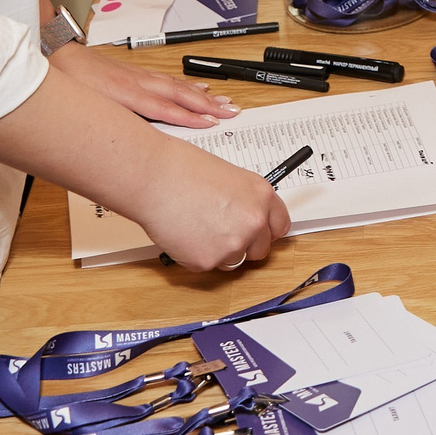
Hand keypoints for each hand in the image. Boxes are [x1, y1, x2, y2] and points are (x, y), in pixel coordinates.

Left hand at [45, 42, 236, 128]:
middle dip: (207, 104)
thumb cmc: (68, 85)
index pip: (165, 109)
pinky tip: (197, 85)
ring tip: (223, 101)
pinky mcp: (136, 72)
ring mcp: (139, 77)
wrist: (57, 56)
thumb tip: (124, 153)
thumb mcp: (86, 112)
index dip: (189, 117)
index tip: (211, 123)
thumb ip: (108, 129)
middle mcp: (139, 84)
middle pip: (180, 94)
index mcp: (127, 95)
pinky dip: (187, 83)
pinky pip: (169, 78)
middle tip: (231, 112)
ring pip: (177, 85)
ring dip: (202, 94)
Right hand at [129, 139, 294, 272]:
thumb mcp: (229, 178)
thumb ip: (244, 201)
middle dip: (244, 246)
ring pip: (232, 261)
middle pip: (260, 250)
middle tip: (220, 232)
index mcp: (262, 196)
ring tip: (195, 225)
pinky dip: (193, 255)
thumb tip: (245, 218)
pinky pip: (205, 265)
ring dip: (218, 251)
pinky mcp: (207, 261)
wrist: (155, 178)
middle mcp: (254, 222)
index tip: (259, 234)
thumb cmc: (183, 169)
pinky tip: (182, 232)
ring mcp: (232, 244)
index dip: (267, 231)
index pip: (280, 226)